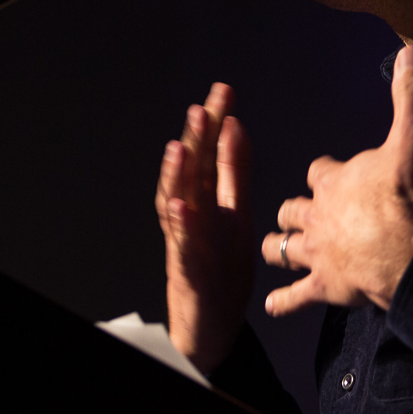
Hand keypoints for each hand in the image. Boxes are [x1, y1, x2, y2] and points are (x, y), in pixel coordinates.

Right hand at [156, 83, 252, 370]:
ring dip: (176, 176)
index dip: (214, 122)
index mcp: (207, 199)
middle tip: (201, 109)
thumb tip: (236, 127)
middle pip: (190, 171)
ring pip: (176, 203)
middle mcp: (191, 214)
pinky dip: (178, 224)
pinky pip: (180, 243)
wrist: (209, 322)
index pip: (209, 152)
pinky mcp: (185, 267)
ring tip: (180, 148)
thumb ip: (233, 172)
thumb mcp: (235, 213)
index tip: (223, 91)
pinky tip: (180, 206)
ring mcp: (185, 240)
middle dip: (194, 140)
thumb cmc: (220, 268)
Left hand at [261, 44, 412, 314]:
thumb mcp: (411, 138)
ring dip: (279, 249)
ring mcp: (317, 253)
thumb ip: (409, 96)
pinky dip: (283, 301)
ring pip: (282, 249)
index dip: (322, 172)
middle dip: (293, 211)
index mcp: (333, 182)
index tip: (326, 173)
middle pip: (291, 209)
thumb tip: (411, 51)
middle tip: (297, 214)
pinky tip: (271, 305)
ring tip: (276, 250)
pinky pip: (293, 297)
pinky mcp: (323, 286)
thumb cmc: (405, 195)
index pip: (318, 171)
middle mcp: (317, 216)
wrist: (403, 250)